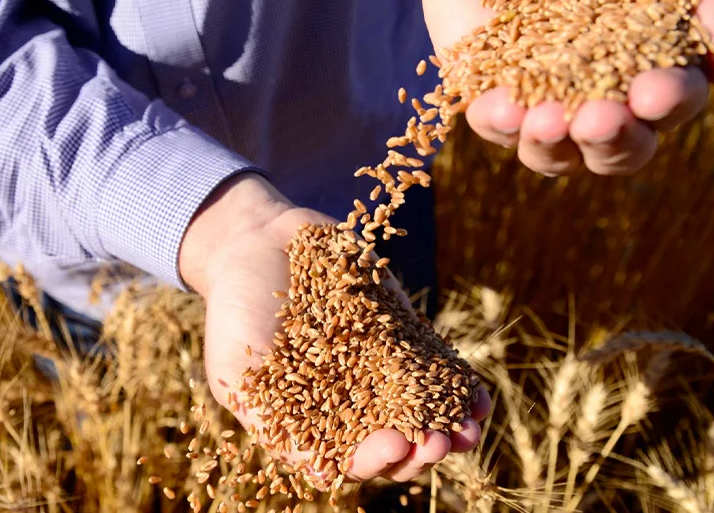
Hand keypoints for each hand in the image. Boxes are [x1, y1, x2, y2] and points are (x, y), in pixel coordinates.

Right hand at [179, 173, 491, 482]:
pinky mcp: (401, 334)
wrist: (259, 241)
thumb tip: (321, 472)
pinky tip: (477, 397)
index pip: (351, 458)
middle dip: (421, 449)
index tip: (393, 444)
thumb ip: (272, 420)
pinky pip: (435, 366)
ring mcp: (379, 368)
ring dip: (449, 427)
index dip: (375, 460)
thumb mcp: (238, 371)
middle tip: (439, 442)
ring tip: (470, 430)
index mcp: (315, 420)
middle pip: (396, 442)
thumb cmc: (236, 308)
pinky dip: (457, 385)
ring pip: (423, 411)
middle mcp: (351, 401)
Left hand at [420, 0, 712, 175]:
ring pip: (556, 153)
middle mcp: (601, 92)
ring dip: (554, 145)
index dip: (670, 100)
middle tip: (600, 119)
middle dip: (616, 138)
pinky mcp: (490, 99)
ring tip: (545, 123)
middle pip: (622, 144)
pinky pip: (495, 125)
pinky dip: (500, 121)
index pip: (674, 97)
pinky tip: (505, 109)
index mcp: (649, 57)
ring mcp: (543, 102)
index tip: (655, 91)